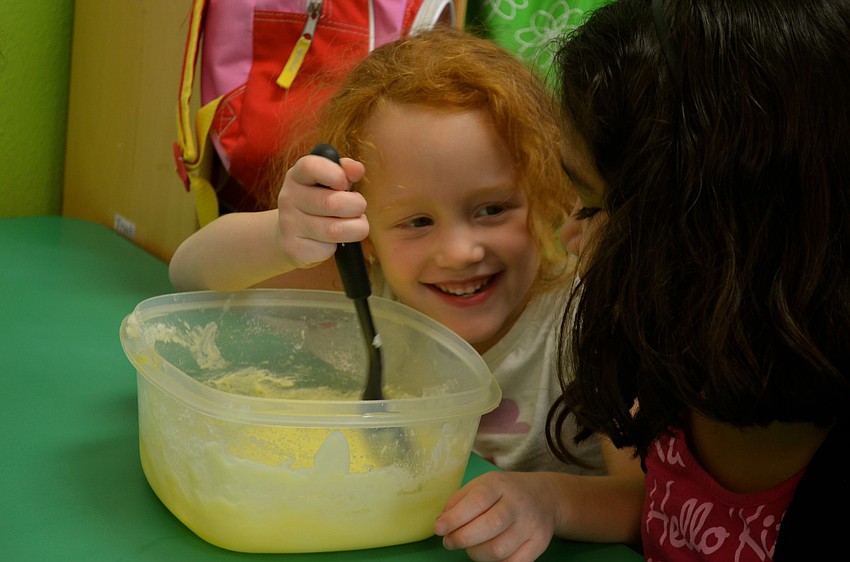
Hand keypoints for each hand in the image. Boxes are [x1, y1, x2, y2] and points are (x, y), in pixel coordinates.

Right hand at [276, 153, 367, 267]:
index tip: (345, 183)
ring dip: (355, 229)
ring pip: (334, 230)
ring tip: (353, 225)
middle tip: (358, 208)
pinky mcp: (292, 248)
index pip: (310, 167)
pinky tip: (332, 242)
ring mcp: (288, 224)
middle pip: (332, 203)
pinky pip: (327, 250)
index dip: (336, 174)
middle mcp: (288, 198)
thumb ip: (345, 171)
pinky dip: (337, 247)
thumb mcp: (329, 182)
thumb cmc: (318, 203)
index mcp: (297, 176)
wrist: (288, 235)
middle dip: (356, 206)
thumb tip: (357, 169)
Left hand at [434, 471, 559, 561]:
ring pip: (499, 549)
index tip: (439, 529)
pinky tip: (489, 554)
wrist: (544, 496)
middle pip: (490, 526)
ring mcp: (531, 525)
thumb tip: (441, 523)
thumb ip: (459, 501)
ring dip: (477, 553)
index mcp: (499, 485)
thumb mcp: (481, 485)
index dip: (455, 518)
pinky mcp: (539, 543)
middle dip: (463, 538)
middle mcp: (518, 504)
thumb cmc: (504, 492)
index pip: (477, 501)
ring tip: (471, 546)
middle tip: (450, 542)